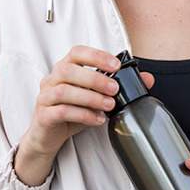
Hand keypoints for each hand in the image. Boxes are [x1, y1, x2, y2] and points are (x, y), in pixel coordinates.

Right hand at [24, 45, 154, 156]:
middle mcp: (51, 80)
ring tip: (109, 106)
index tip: (116, 66)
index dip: (96, 56)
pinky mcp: (43, 116)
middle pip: (68, 70)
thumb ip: (117, 86)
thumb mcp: (96, 98)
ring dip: (90, 98)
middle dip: (95, 79)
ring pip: (64, 91)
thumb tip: (146, 79)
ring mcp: (45, 97)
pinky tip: (97, 119)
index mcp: (64, 69)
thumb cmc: (71, 112)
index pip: (76, 52)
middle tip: (115, 89)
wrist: (49, 136)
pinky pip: (61, 112)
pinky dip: (82, 115)